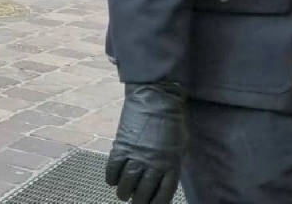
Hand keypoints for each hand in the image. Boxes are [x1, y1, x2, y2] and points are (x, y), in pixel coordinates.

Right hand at [105, 83, 185, 203]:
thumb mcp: (180, 144)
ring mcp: (136, 155)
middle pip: (144, 190)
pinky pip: (113, 167)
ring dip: (124, 192)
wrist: (156, 98)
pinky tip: (112, 181)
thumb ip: (172, 161)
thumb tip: (164, 174)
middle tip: (135, 203)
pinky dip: (111, 176)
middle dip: (139, 201)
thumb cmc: (173, 120)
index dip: (157, 202)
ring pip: (127, 182)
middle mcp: (153, 163)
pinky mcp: (121, 145)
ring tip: (123, 195)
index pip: (164, 192)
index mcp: (171, 164)